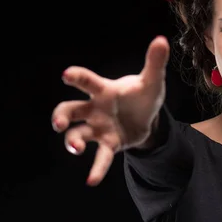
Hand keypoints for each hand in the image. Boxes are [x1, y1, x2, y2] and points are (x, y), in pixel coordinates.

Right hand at [51, 35, 169, 185]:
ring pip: (78, 135)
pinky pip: (100, 158)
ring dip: (73, 142)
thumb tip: (162, 40)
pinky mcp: (108, 144)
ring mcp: (98, 128)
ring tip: (76, 148)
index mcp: (104, 90)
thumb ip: (155, 62)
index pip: (87, 82)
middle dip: (61, 116)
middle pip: (70, 109)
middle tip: (59, 124)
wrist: (147, 118)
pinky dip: (96, 169)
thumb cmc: (143, 95)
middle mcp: (95, 109)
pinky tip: (92, 181)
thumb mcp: (152, 81)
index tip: (66, 74)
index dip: (77, 77)